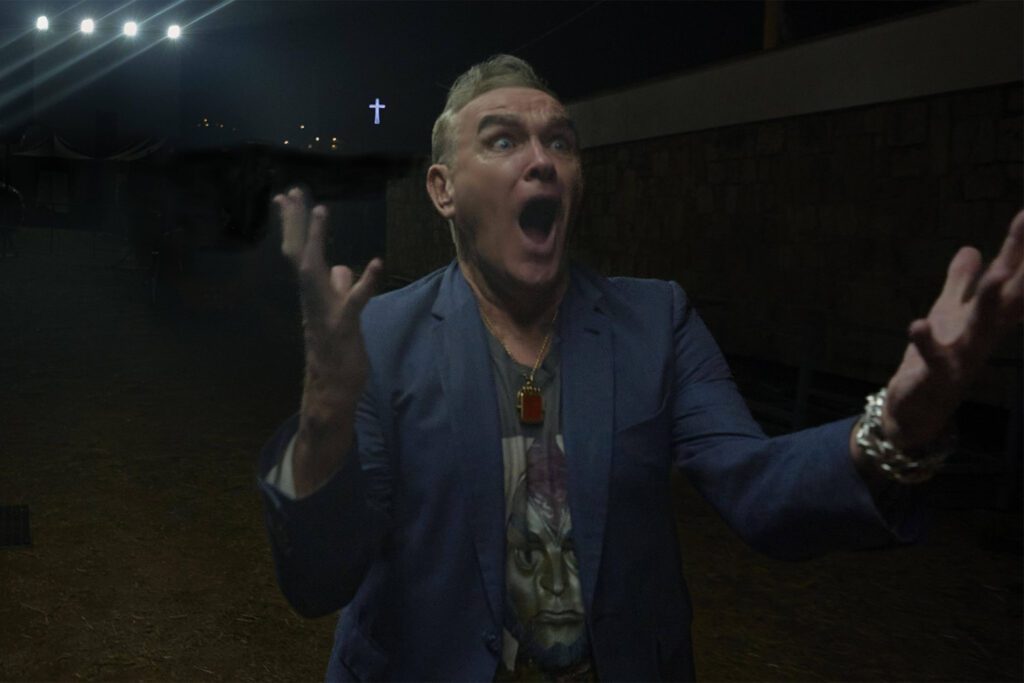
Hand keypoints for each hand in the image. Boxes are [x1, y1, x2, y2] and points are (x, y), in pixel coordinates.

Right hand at [273, 187, 382, 492]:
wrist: (331, 391)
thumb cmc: (337, 352)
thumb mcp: (340, 313)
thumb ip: (339, 289)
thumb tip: (342, 268)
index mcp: (312, 294)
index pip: (300, 252)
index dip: (296, 224)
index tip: (288, 196)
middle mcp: (312, 299)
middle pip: (299, 253)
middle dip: (296, 221)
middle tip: (291, 190)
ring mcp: (325, 312)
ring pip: (316, 271)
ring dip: (318, 240)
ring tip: (321, 210)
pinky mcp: (344, 327)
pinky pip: (354, 301)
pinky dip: (366, 281)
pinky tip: (377, 263)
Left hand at [882, 210, 1023, 449]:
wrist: (916, 411)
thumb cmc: (935, 358)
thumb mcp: (946, 314)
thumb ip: (959, 283)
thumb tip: (971, 248)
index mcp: (987, 319)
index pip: (1009, 279)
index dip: (1019, 248)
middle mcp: (982, 336)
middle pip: (1006, 297)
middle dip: (1018, 266)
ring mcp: (962, 357)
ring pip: (981, 327)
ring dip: (989, 301)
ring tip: (998, 275)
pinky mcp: (935, 377)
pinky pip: (933, 359)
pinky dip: (925, 342)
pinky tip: (917, 324)